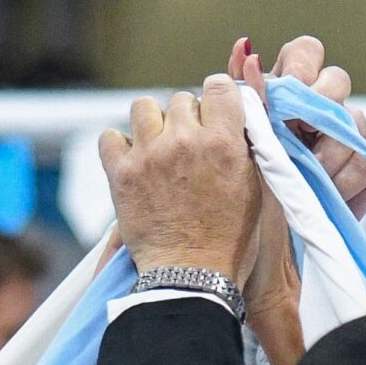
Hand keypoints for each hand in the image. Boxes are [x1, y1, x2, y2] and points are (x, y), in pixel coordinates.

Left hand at [98, 73, 263, 282]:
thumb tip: (242, 106)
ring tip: (158, 150)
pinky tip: (133, 162)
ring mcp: (149, 155)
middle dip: (186, 120)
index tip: (214, 114)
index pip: (218, 86)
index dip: (216, 99)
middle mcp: (184, 141)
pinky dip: (118, 146)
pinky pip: (109, 136)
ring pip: (144, 107)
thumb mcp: (255, 187)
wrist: (190, 278)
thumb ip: (248, 143)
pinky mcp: (120, 174)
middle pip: (181, 99)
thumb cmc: (229, 240)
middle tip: (189, 149)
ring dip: (152, 124)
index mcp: (223, 142)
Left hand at [235, 35, 365, 219]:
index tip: (288, 92)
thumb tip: (244, 48)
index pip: (306, 52)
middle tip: (298, 135)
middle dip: (318, 107)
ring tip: (303, 178)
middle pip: (337, 79)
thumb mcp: (239, 138)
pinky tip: (325, 192)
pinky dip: (344, 179)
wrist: (264, 235)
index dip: (301, 66)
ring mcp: (351, 130)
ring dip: (325, 154)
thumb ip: (243, 93)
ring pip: (352, 121)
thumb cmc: (251, 183)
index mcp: (292, 91)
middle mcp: (325, 104)